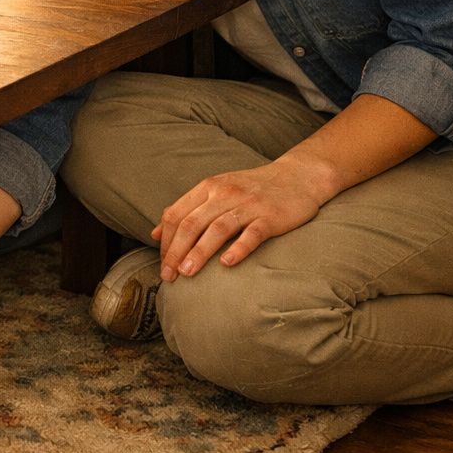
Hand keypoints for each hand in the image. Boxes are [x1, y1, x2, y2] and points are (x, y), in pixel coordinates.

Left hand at [153, 158, 329, 280]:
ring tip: (187, 273)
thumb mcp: (215, 191)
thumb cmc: (251, 188)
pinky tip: (227, 263)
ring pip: (217, 229)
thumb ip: (187, 210)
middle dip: (176, 251)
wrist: (297, 177)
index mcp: (208, 188)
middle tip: (168, 275)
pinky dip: (238, 248)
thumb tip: (154, 234)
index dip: (165, 241)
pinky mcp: (271, 217)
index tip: (162, 264)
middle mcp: (224, 194)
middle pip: (192, 223)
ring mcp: (248, 205)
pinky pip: (252, 234)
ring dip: (199, 252)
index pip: (176, 214)